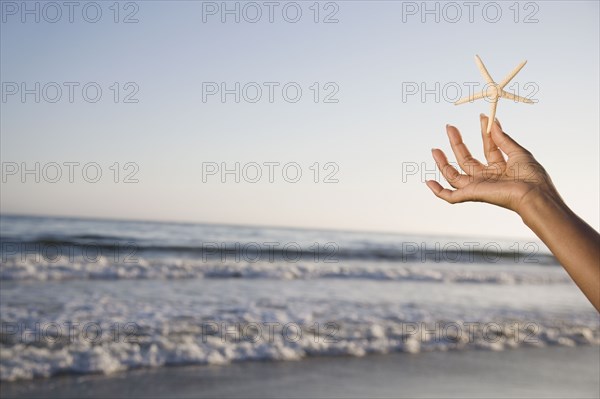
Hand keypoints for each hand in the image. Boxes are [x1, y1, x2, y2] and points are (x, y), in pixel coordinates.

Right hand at [426, 114, 561, 215]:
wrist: (532, 194)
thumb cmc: (531, 177)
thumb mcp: (518, 152)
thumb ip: (502, 138)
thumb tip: (491, 121)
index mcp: (501, 169)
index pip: (488, 148)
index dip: (484, 132)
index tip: (481, 116)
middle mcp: (488, 178)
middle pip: (466, 160)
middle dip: (457, 143)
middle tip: (449, 126)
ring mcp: (478, 187)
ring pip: (454, 176)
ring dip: (443, 163)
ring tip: (435, 149)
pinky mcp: (471, 195)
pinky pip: (450, 197)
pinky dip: (438, 191)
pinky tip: (428, 181)